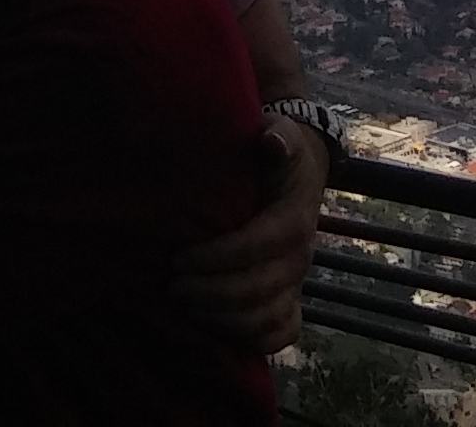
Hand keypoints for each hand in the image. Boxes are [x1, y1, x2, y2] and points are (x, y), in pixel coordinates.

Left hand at [172, 114, 328, 356]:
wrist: (303, 175)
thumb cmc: (282, 155)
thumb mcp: (282, 135)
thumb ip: (277, 137)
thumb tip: (270, 140)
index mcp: (294, 220)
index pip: (256, 247)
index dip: (217, 258)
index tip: (179, 260)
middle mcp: (300, 258)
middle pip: (257, 289)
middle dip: (211, 293)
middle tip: (172, 287)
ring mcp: (297, 283)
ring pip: (267, 318)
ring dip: (224, 320)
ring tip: (186, 309)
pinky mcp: (292, 299)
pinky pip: (281, 334)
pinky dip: (251, 341)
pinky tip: (216, 330)